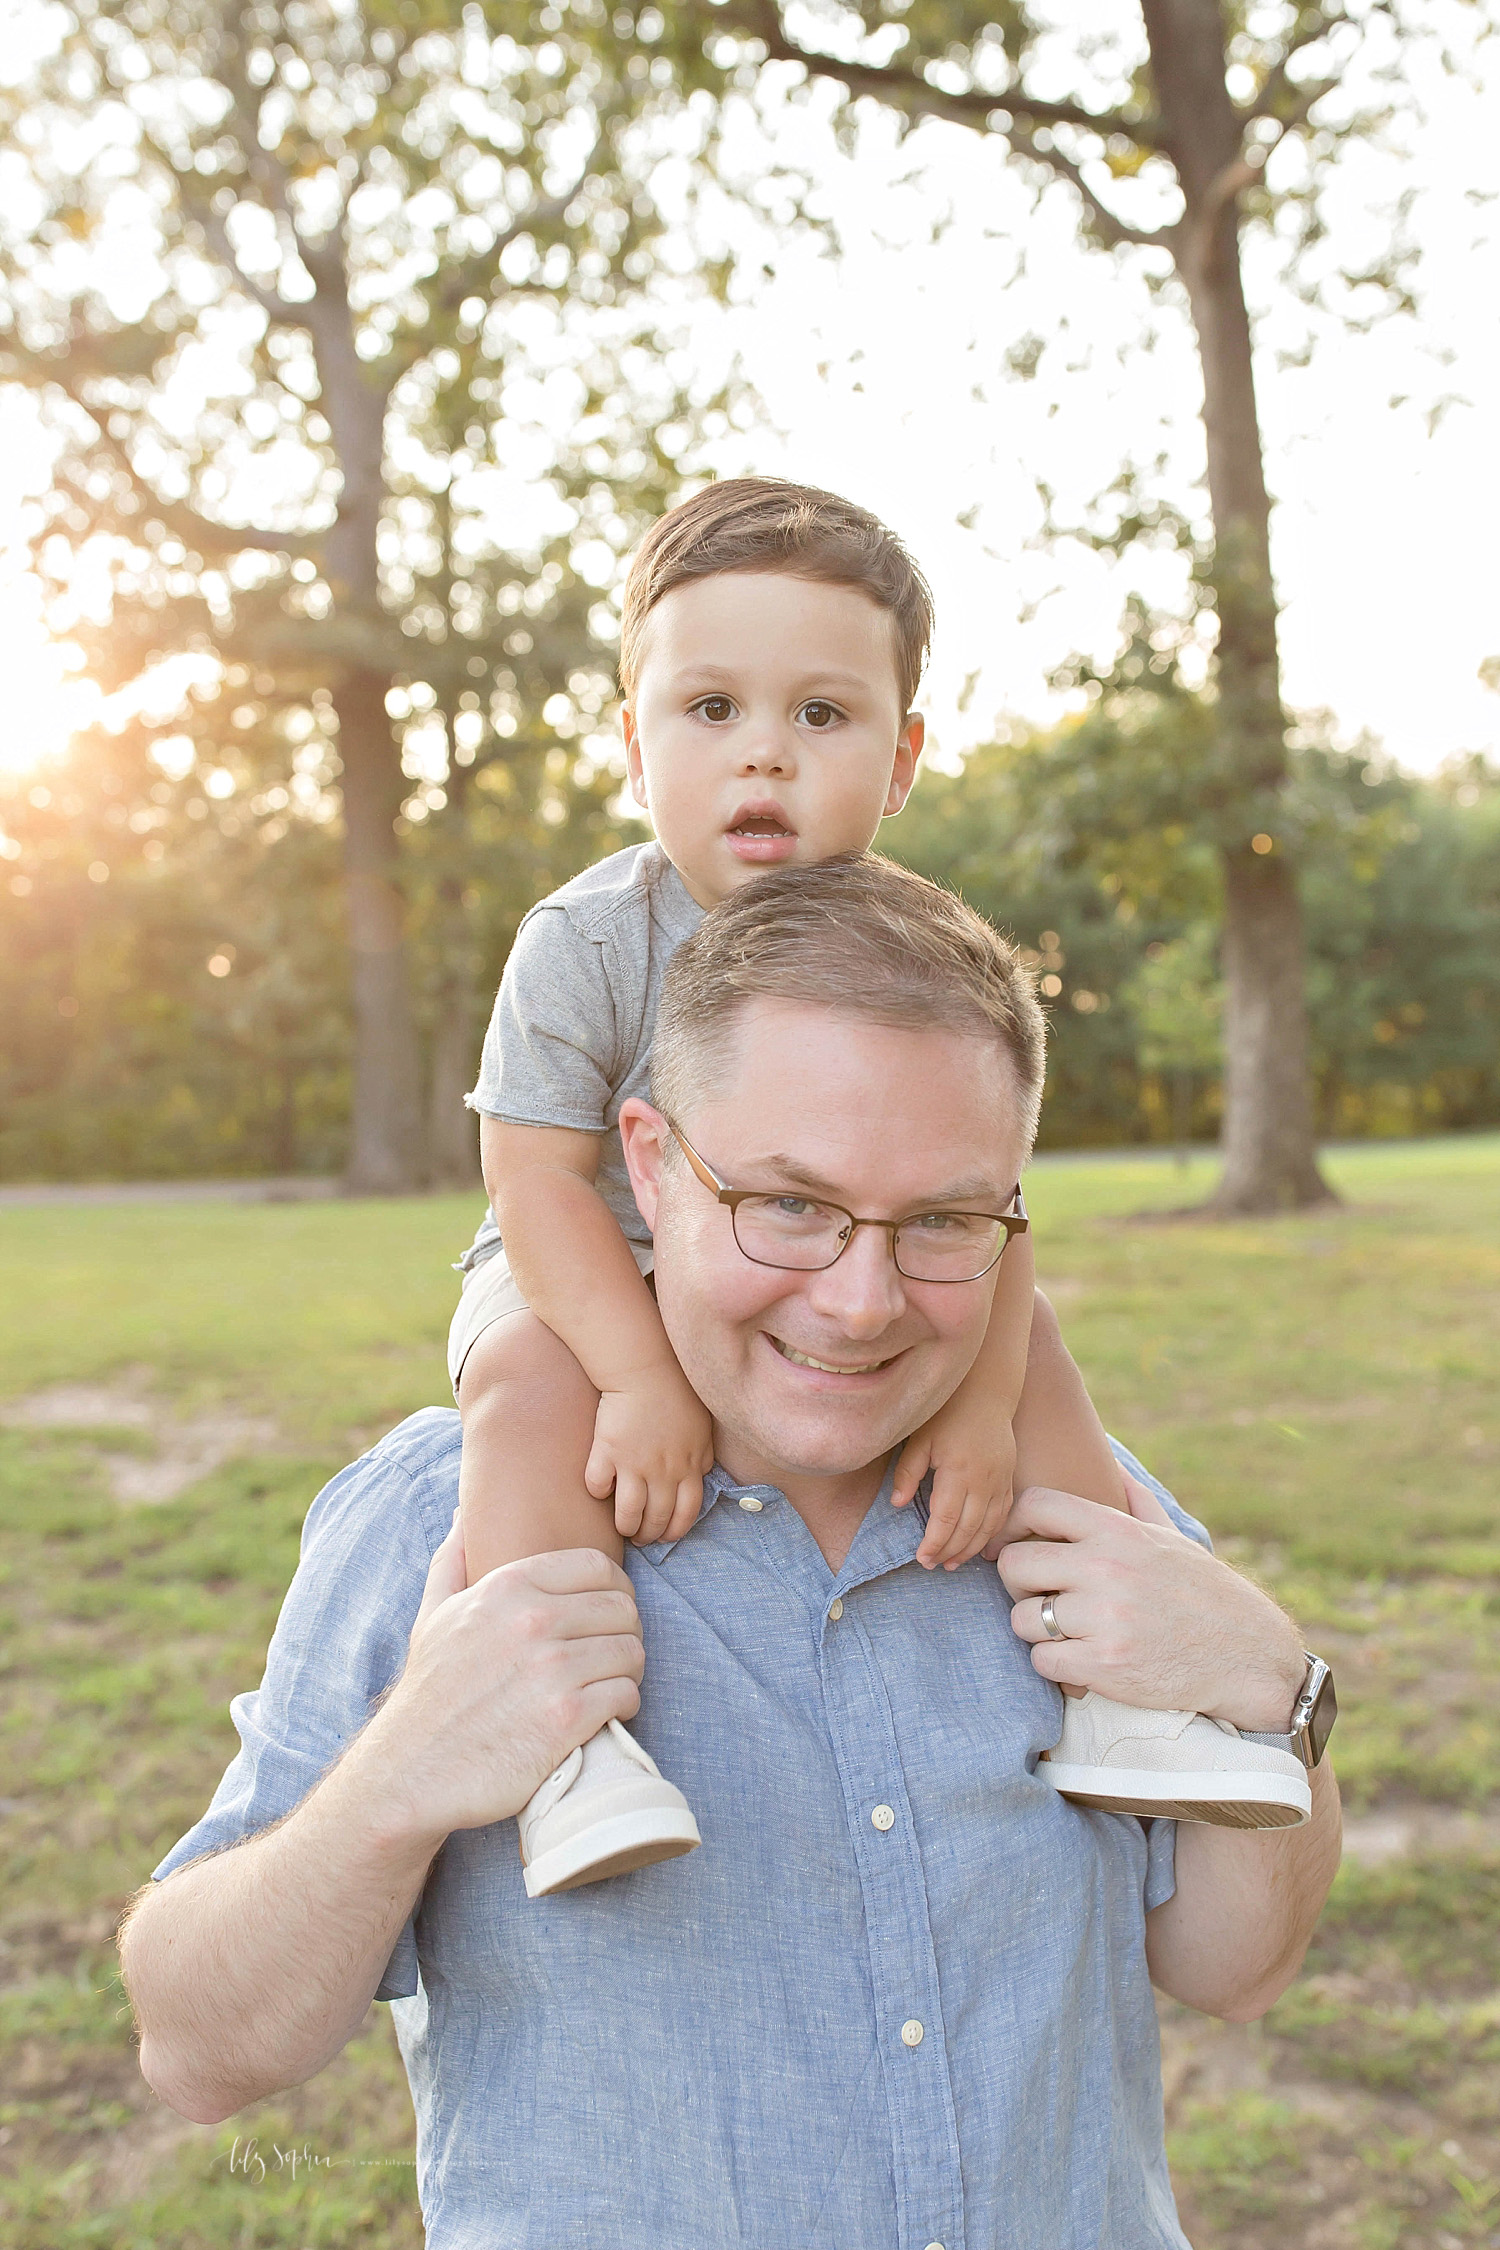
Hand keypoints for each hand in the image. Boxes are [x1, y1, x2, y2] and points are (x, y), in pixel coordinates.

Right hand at [366, 1514, 645, 1847]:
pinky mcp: (567, 1719)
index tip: (606, 1613)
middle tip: (612, 1653)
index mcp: (507, 1587)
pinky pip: (627, 1694)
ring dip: (629, 1669)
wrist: (411, 1772)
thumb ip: (453, 1559)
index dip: (613, 1588)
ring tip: (611, 1682)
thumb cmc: (429, 1692)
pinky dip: (625, 1703)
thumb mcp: (433, 1614)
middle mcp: (533, 1621)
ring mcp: (552, 1670)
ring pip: (631, 1651)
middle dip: (625, 1630)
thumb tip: (463, 1515)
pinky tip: (606, 1712)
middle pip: (623, 1608)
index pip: (598, 1566)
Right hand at [585, 1361, 714, 1544]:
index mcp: (690, 1467)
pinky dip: (597, 1492)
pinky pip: (597, 1486)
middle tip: (641, 1538)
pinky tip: (600, 1489)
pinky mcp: (607, 1452)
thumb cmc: (678, 1394)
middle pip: (657, 1518)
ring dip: (625, 1526)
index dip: (676, 1530)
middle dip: (649, 1535)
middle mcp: (664, 1472)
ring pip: (628, 1513)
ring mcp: (634, 1464)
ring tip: (622, 1527)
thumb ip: (703, 1457)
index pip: (686, 1513)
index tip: (667, 1536)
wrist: (647, 1369)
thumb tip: (701, 1476)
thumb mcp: (703, 1429)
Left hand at [892, 1401, 1017, 1570]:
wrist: (986, 1392)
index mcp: (958, 1470)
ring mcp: (1000, 1480)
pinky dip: (991, 1534)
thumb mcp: (920, 1438)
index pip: (945, 1519)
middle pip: (968, 1528)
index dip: (934, 1543)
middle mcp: (983, 1479)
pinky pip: (1003, 1514)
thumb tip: (896, 1504)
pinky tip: (978, 1544)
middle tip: (933, 1565)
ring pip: (988, 1526)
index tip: (921, 1558)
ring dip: (971, 1548)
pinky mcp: (1009, 1478)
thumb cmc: (947, 1413)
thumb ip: (907, 1472)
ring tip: (953, 1563)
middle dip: (950, 1551)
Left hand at [996, 1477, 1306, 1730]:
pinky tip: (1083, 1660)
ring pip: (1022, 1619)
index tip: (1023, 1546)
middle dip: (1020, 1584)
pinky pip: (1042, 1661)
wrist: (1249, 1655)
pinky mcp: (1104, 1665)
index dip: (1017, 1526)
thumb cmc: (1205, 1593)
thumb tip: (1114, 1466)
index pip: (1034, 1505)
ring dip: (1039, 1630)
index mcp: (1117, 1530)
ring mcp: (1104, 1618)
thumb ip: (1136, 1501)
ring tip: (1070, 1631)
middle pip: (1013, 1564)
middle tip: (1043, 1597)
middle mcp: (1106, 1568)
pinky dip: (1056, 1665)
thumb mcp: (1173, 1537)